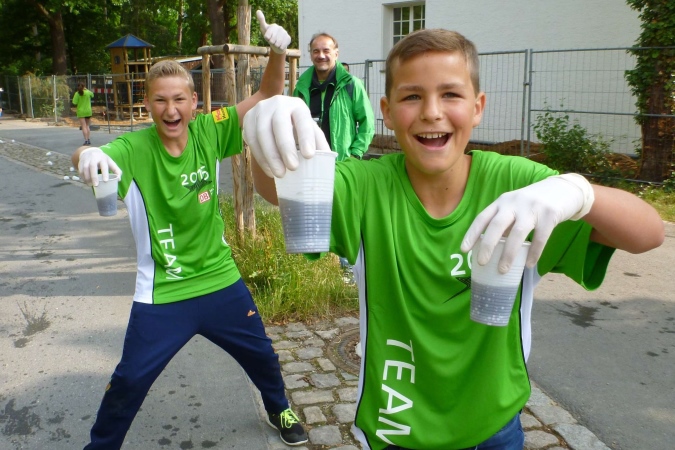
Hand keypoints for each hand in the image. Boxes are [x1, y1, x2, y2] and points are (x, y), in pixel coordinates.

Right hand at [78, 147, 121, 185]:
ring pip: (85, 168)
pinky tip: (86, 181)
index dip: (105, 173)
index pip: (104, 166)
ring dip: (87, 177)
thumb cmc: (103, 160)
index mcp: (103, 158)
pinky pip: (80, 170)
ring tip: (90, 185)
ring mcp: (86, 159)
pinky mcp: (80, 162)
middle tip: (96, 185)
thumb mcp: (110, 163)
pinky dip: (82, 176)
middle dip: (94, 176)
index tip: (105, 181)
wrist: (91, 152)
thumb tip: (119, 179)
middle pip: (93, 166)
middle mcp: (94, 158)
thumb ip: (116, 170)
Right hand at [243, 95, 329, 177]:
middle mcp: (278, 104)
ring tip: (280, 174)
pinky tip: (269, 170)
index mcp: (297, 106)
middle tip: (293, 168)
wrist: (273, 116)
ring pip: (262, 133)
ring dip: (271, 156)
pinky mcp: (248, 119)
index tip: (309, 156)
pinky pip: (251, 139)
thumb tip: (329, 158)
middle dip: (286, 147)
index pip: (302, 120)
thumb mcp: (309, 131)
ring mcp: (260, 110)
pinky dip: (260, 157)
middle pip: (280, 125)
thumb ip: (318, 143)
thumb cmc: (296, 127)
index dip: (306, 137)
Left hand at [256, 10, 289, 53]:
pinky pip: (282, 45)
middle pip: (272, 40)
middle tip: (272, 41)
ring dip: (276, 45)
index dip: (267, 39)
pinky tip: (281, 44)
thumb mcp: (264, 29)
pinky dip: (280, 47)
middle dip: (271, 42)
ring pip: (277, 43)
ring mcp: (285, 33)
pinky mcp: (288, 38)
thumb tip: (258, 10)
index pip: (267, 36)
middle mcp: (280, 28)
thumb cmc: (269, 36)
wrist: (277, 44)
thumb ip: (261, 20)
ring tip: (276, 43)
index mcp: (274, 26)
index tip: (268, 37)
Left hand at [461, 173, 593, 272]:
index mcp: (502, 202)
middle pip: (496, 225)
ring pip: (517, 233)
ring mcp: (532, 207)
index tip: (463, 250)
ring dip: (508, 253)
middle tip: (481, 263)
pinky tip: (528, 264)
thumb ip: (504, 224)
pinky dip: (534, 253)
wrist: (564, 189)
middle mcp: (514, 203)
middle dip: (487, 245)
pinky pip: (540, 237)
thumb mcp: (515, 208)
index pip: (482, 218)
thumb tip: (491, 249)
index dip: (471, 234)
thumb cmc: (533, 204)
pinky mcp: (550, 214)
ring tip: (502, 270)